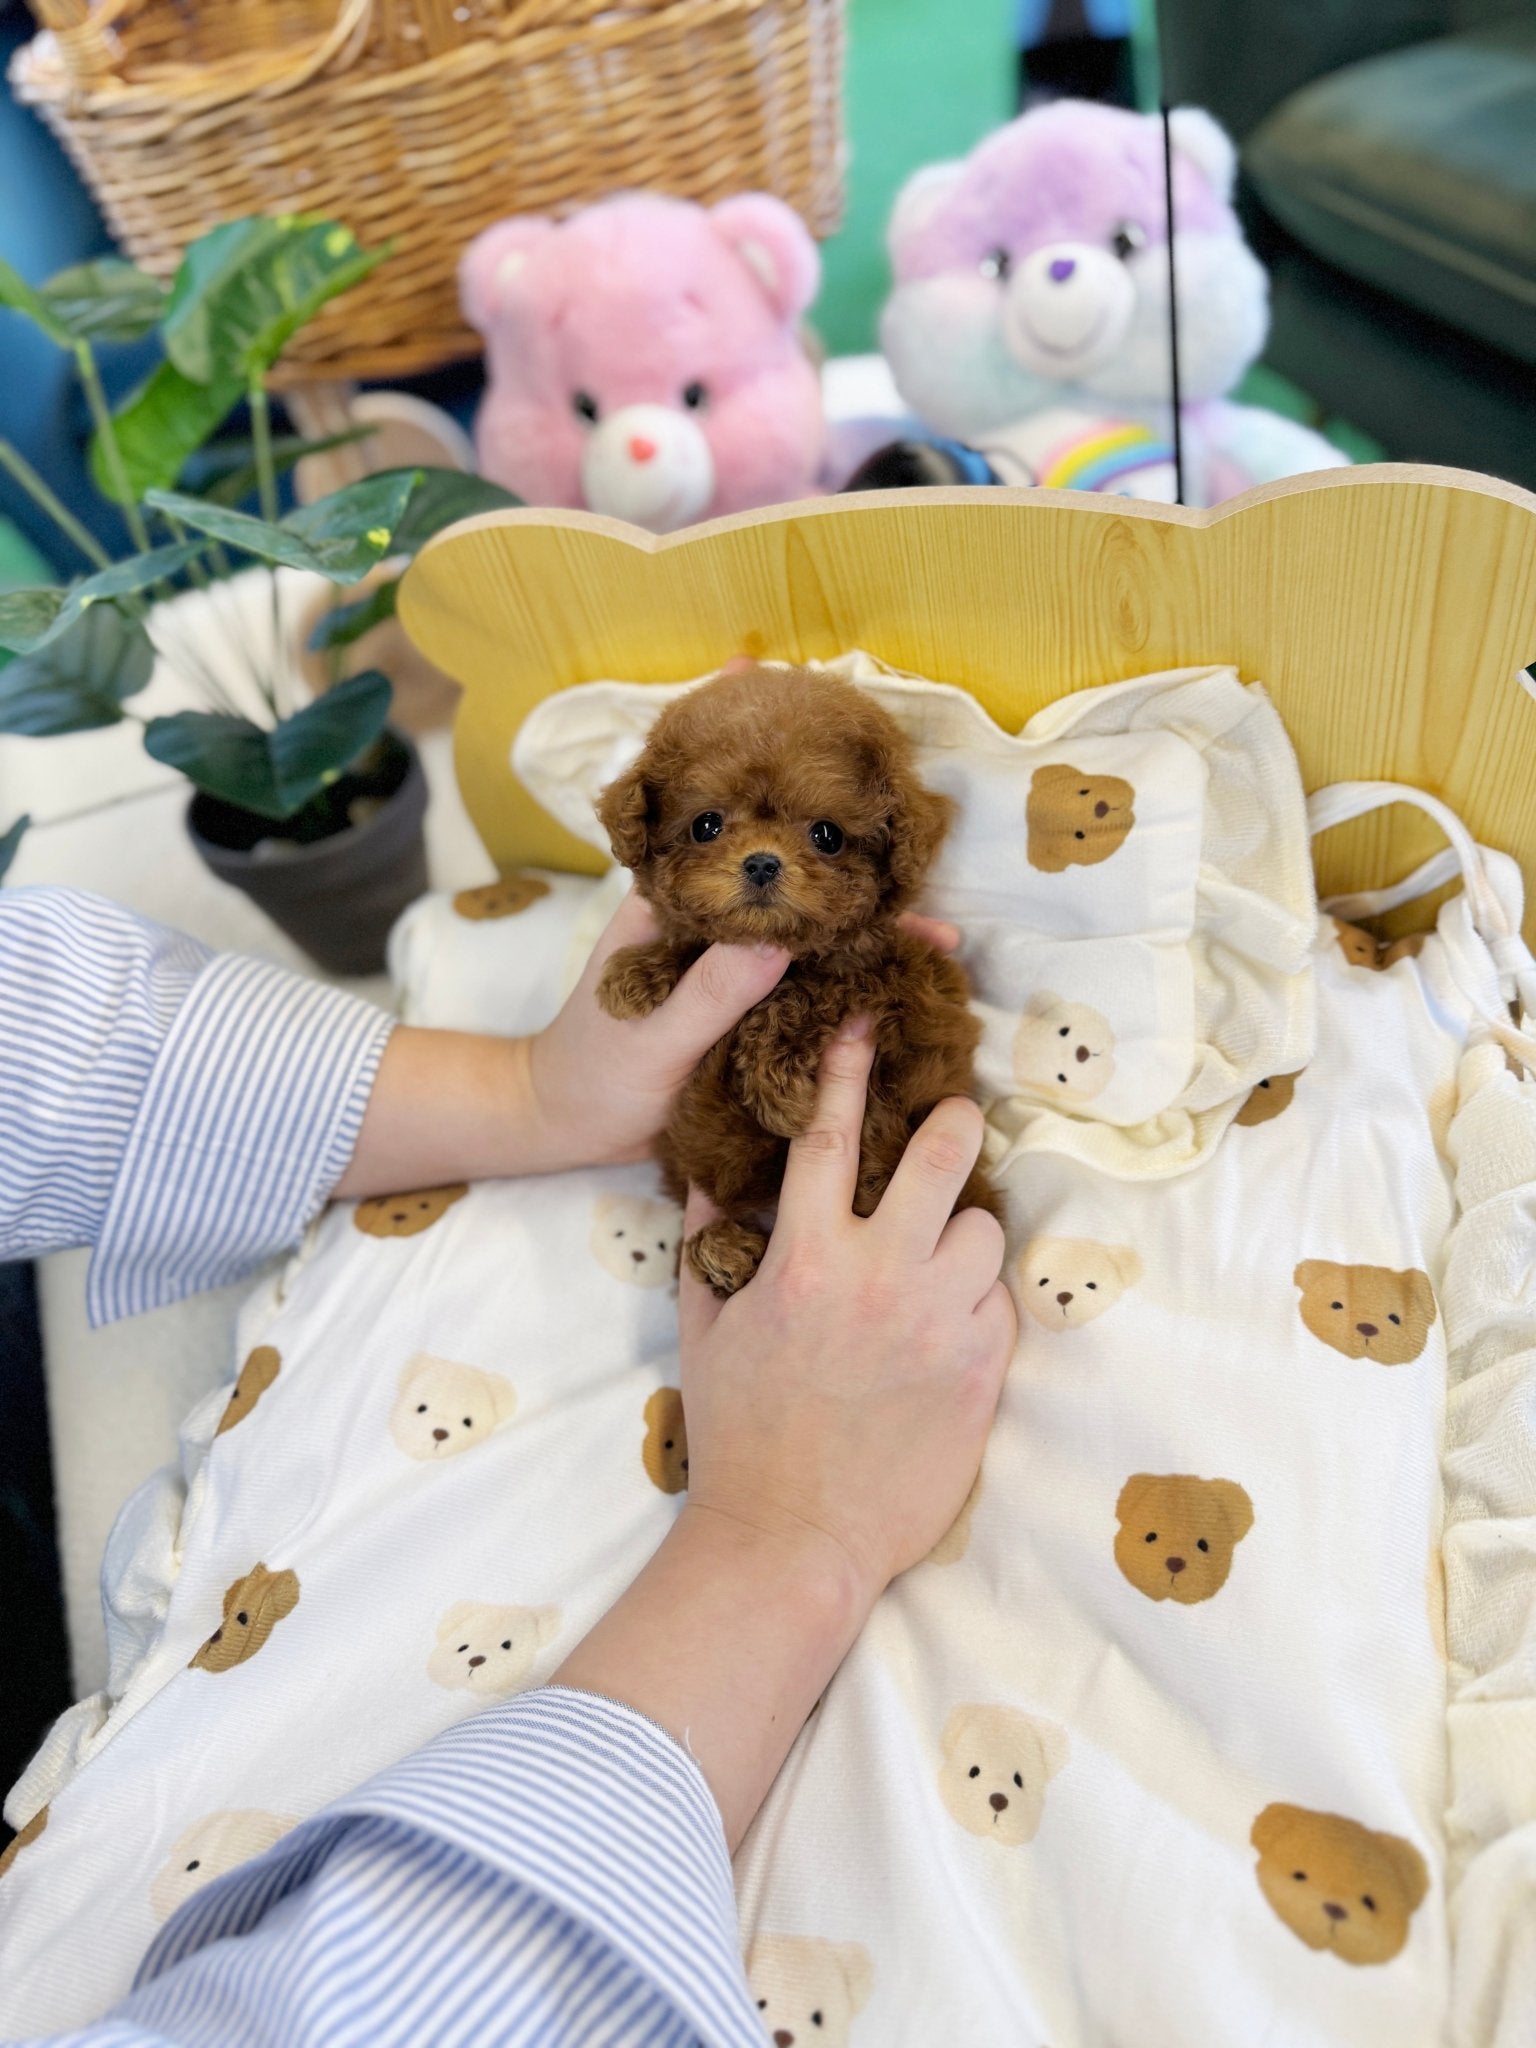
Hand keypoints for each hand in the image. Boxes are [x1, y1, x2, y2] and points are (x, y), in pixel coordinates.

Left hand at [339, 886, 960, 1193]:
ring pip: (806, 956)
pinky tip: (890, 1009)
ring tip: (934, 966)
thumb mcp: (650, 1036)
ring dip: (863, 960)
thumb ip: (708, 993)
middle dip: (865, 918)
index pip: (759, 877)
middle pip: (797, 912)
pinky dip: (842, 1002)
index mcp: (675, 910)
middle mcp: (709, 932)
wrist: (562, 1124)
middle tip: (938, 933)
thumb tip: (777, 943)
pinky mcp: (738, 1017)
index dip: (825, 877)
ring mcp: (726, 975)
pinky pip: (798, 1001)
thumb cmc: (592, 1073)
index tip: (887, 887)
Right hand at [677, 1015, 1015, 1611]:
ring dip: (966, 1232)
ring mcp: (939, 1322)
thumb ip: (709, 1245)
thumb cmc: (740, 1435)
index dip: (850, 1068)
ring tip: (940, 1261)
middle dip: (954, 1121)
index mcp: (804, 1258)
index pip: (832, 1137)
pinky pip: (1000, 1302)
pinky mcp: (983, 1370)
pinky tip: (949, 1327)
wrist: (793, 1541)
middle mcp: (879, 1276)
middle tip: (952, 1120)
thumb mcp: (706, 1332)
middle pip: (944, 1155)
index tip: (868, 1017)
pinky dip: (979, 1301)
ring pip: (986, 1229)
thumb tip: (709, 1177)